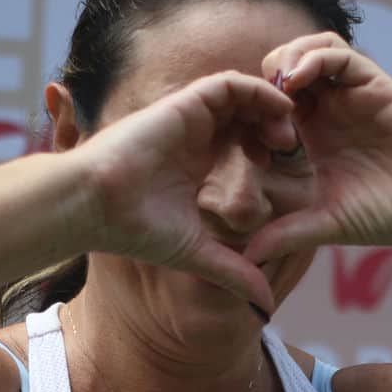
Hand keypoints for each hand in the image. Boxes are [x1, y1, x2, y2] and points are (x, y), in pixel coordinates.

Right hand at [72, 70, 298, 313]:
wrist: (97, 206)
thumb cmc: (137, 231)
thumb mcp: (199, 255)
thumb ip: (234, 272)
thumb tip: (265, 306)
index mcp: (197, 166)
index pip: (242, 145)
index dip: (271, 153)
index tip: (292, 173)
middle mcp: (195, 139)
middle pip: (247, 117)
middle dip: (276, 127)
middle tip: (294, 150)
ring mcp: (190, 119)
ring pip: (242, 96)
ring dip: (272, 107)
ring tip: (288, 135)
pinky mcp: (184, 103)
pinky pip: (229, 84)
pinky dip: (257, 90)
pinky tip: (277, 110)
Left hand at [244, 33, 391, 265]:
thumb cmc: (390, 214)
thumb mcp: (328, 223)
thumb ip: (288, 234)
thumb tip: (249, 260)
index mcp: (314, 134)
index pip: (270, 104)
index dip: (250, 115)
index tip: (245, 144)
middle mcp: (331, 108)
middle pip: (284, 68)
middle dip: (261, 82)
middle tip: (254, 111)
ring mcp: (352, 93)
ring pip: (308, 51)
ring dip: (284, 61)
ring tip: (274, 90)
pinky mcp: (375, 83)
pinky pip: (337, 53)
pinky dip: (312, 58)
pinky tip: (296, 82)